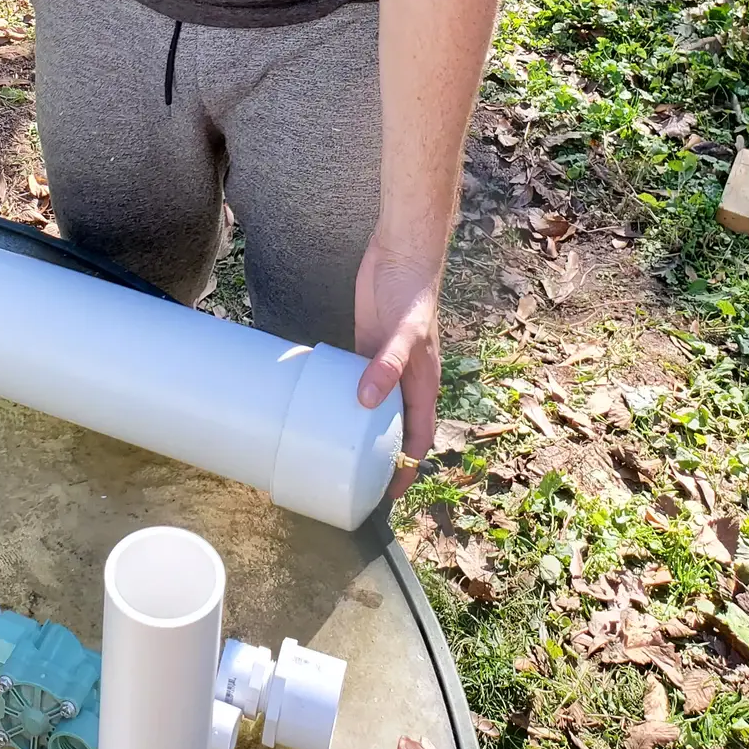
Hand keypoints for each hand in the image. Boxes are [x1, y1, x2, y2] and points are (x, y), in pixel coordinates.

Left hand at [354, 235, 442, 499]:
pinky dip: (346, 395)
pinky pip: (357, 380)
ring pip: (375, 406)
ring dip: (361, 427)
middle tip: (353, 480)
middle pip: (395, 427)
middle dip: (381, 455)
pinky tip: (325, 406)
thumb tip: (366, 402)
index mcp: (424, 384)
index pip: (418, 437)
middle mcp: (406, 380)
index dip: (406, 466)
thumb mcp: (403, 334)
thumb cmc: (412, 295)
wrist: (401, 255)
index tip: (388, 493)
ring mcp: (384, 364)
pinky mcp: (366, 347)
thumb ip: (387, 365)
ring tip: (334, 449)